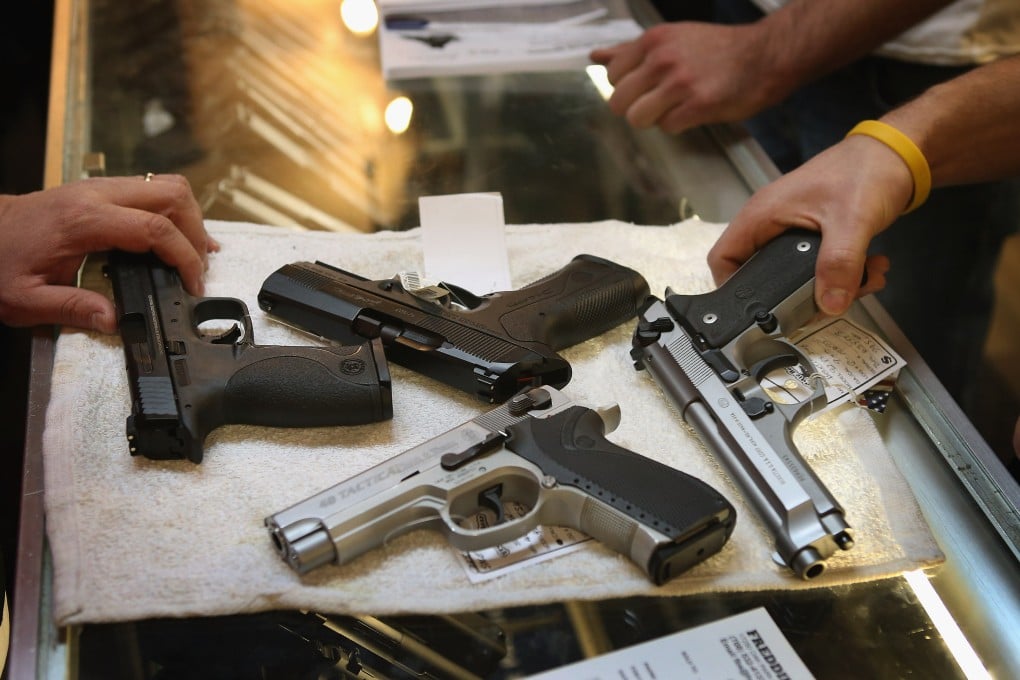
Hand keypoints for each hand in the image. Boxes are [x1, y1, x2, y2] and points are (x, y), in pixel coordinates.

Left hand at [0, 174, 218, 332]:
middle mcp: (96, 194)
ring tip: (195, 253)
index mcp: (83, 220)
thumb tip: (115, 321)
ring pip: (166, 185)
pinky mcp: (100, 190)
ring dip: (189, 218)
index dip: (184, 256)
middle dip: (196, 231)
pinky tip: (179, 235)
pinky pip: (151, 189)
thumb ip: (72, 309)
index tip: (193, 282)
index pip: (154, 228)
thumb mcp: (25, 299)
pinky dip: (173, 211)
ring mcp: (99, 187)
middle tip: (198, 267)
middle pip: (172, 194)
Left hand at [590, 22, 786, 133]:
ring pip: (638, 118)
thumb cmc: (717, 49)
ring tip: (675, 108)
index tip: (647, 87)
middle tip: (660, 103)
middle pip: (619, 102)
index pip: (612, 77)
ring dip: (654, 120)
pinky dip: (679, 125)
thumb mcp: (671, 39)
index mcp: (653, 41)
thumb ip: (631, 51)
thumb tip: (596, 56)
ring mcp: (680, 82)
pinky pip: (667, 128)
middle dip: (636, 108)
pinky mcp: (698, 104)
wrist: (764, 55)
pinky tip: (695, 111)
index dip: (628, 88)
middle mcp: (662, 58)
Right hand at [707, 135, 915, 314]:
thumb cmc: (864, 172)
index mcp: (761, 215)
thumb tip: (830, 305)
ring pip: (794, 274)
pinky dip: (845, 273)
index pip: (723, 258)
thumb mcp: (850, 221)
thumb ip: (839, 265)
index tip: (758, 310)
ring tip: (864, 282)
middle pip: (760, 274)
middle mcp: (771, 224)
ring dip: (830, 285)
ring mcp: (792, 228)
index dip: (731, 288)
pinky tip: (872, 269)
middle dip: (795, 295)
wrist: (896, 153)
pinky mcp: (816, 233)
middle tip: (827, 301)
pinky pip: (819, 266)